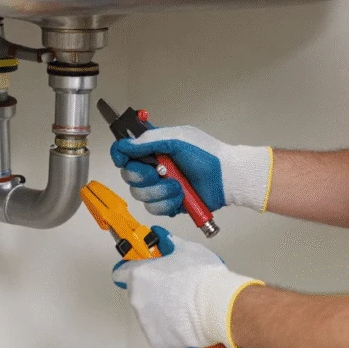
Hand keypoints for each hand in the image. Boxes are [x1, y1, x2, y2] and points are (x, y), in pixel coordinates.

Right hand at [109, 125, 272, 216]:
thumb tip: (125, 145)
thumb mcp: (178, 139)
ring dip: (159, 190)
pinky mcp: (168, 203)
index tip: (123, 160)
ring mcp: (160, 187)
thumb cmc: (207, 155)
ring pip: (140, 194)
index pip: (126, 152)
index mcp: (155, 148)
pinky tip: (181, 196)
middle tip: (160, 172)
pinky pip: (154, 208)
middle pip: (129, 175)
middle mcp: (154, 167)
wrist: (227, 178)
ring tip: (178, 186)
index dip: (121, 155)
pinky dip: (167, 202)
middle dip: (143, 175)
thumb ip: (149, 140)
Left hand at [112, 226, 264, 347]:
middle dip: (153, 291)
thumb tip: (161, 237)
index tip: (142, 270)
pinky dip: (171, 329)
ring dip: (162, 310)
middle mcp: (138, 300)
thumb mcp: (186, 249)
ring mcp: (146, 323)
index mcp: (139, 276)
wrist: (218, 305)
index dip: (132, 269)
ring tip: (185, 305)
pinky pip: (161, 333)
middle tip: (175, 287)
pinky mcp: (158, 341)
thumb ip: (168, 243)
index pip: (121, 273)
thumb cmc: (202, 278)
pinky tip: (187, 321)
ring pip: (150, 315)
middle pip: (138, 294)